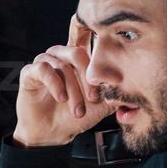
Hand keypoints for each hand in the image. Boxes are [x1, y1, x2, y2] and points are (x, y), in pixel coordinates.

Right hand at [11, 16, 114, 146]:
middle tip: (94, 98)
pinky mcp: (30, 72)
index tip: (104, 42)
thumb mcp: (101, 105)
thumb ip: (115, 92)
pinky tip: (61, 98)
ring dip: (73, 89)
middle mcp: (60, 56)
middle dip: (88, 78)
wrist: (54, 135)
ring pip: (62, 64)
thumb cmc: (74, 116)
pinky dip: (56, 84)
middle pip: (77, 53)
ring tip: (78, 109)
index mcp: (77, 59)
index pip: (83, 36)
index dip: (92, 33)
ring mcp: (44, 63)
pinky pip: (44, 69)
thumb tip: (136, 87)